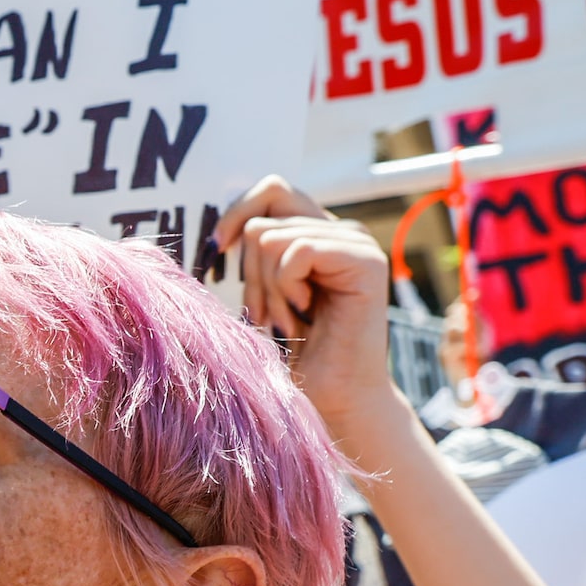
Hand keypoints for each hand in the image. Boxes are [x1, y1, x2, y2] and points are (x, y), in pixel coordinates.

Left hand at [213, 178, 401, 450]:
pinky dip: (286, 288)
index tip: (219, 250)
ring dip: (268, 289)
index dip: (238, 215)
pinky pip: (296, 252)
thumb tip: (223, 229)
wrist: (333, 396)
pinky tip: (304, 313)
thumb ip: (256, 252)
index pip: (272, 190)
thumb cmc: (294, 352)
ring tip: (289, 319)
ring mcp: (357, 242)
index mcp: (318, 232)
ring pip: (272, 238)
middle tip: (266, 313)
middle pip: (264, 217)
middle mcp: (340, 230)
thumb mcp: (263, 292)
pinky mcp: (366, 260)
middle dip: (250, 272)